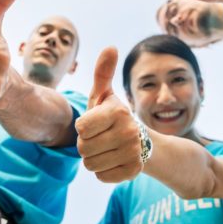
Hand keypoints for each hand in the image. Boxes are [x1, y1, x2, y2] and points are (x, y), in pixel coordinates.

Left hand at [75, 47, 142, 182]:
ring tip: (107, 149)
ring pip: (90, 165)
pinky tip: (114, 160)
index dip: (83, 127)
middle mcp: (129, 132)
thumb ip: (102, 73)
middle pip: (83, 148)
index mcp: (118, 112)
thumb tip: (110, 47)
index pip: (80, 128)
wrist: (141, 142)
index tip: (95, 123)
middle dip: (87, 144)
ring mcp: (133, 154)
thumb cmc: (113, 116)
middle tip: (101, 138)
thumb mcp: (104, 95)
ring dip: (94, 159)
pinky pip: (101, 176)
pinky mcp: (134, 172)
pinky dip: (104, 171)